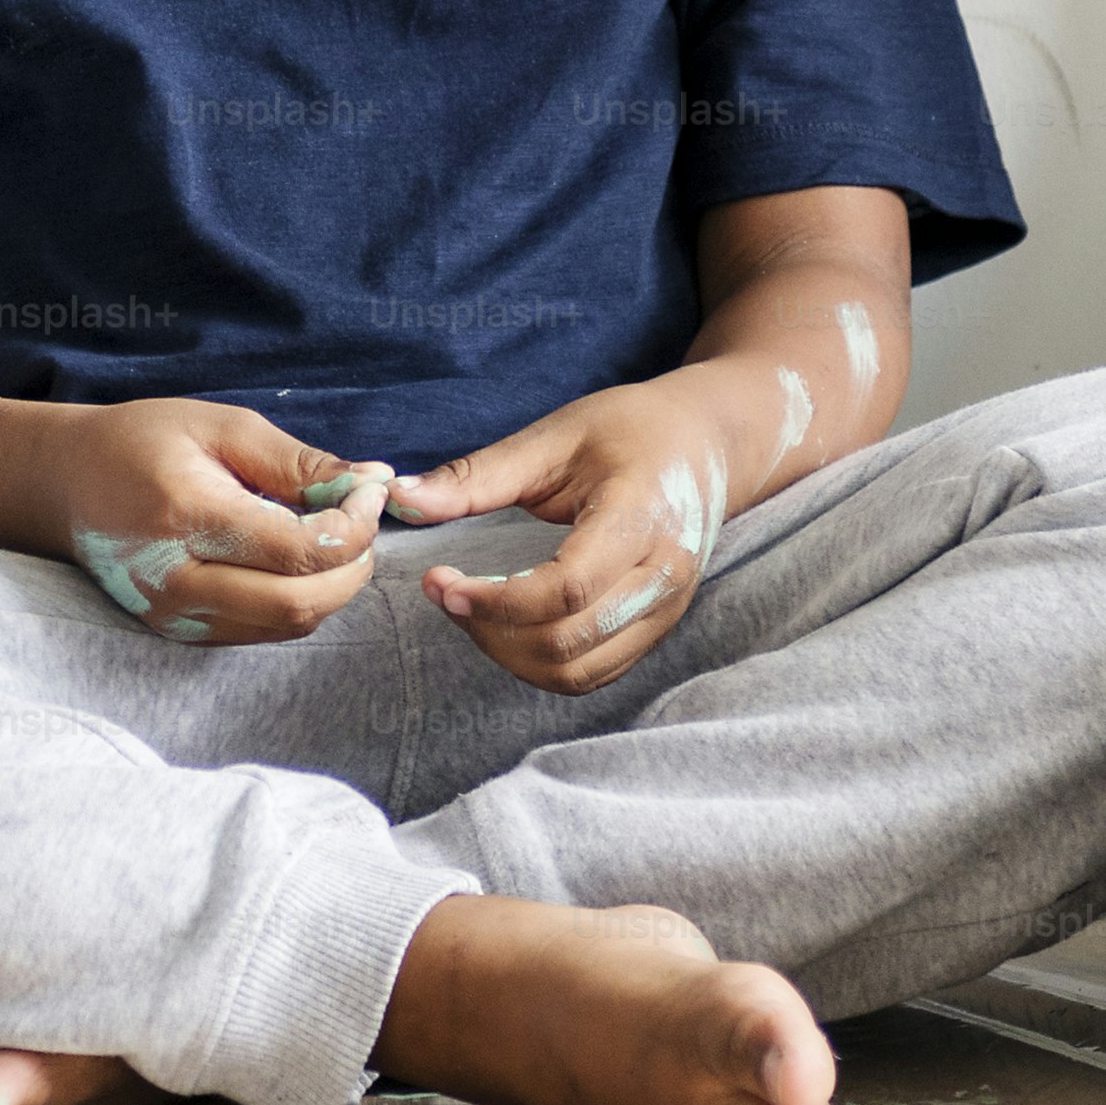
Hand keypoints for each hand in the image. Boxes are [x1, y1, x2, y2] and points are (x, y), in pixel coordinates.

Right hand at [36, 400, 387, 644]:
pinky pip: (263, 633)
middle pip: (299, 604)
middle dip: (353, 567)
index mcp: (185, 516)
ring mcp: (175, 616)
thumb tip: (375, 482)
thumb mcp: (222, 427)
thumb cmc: (143, 443)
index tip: (368, 494)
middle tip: (361, 524)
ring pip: (288, 626)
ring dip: (332, 589)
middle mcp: (177, 580)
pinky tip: (298, 564)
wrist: (65, 485)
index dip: (353, 528)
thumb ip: (300, 462)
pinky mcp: (179, 633)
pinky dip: (300, 603)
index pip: (297, 550)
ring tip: (332, 541)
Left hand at [395, 376, 758, 694]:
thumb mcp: (554, 436)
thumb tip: (399, 499)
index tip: (440, 582)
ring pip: (578, 673)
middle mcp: (663, 576)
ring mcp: (666, 610)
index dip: (495, 600)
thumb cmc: (630, 430)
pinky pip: (593, 674)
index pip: (567, 589)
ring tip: (473, 609)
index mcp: (642, 517)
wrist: (706, 444)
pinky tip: (509, 623)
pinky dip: (540, 663)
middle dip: (490, 629)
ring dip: (510, 655)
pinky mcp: (656, 629)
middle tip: (444, 590)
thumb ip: (477, 476)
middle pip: (567, 642)